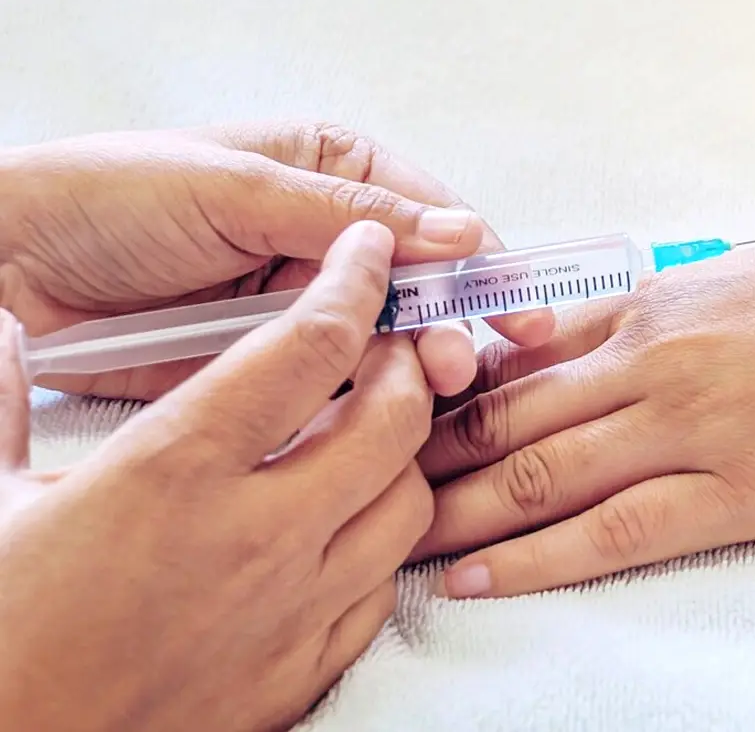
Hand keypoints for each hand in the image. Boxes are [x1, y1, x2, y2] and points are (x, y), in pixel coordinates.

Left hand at [0, 121, 552, 398]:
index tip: (514, 306)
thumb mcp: (236, 189)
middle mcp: (328, 235)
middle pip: (422, 283)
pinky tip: (392, 417)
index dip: (480, 261)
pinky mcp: (270, 358)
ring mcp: (300, 299)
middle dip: (451, 321)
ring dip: (416, 363)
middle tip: (462, 363)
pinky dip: (367, 399)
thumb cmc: (111, 197)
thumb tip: (462, 232)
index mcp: (331, 169)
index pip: (432, 215)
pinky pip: (337, 379)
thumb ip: (349, 216)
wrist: (10, 261)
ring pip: (388, 336)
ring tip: (432, 388)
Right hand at [0, 223, 435, 731]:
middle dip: (406, 364)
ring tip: (367, 430)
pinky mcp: (297, 675)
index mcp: (174, 471)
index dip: (354, 282)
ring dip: (403, 454)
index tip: (368, 250)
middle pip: (394, 420)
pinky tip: (343, 524)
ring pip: (409, 504)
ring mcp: (289, 613)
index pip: (308, 346)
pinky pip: (382, 590)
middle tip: (384, 342)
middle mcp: (255, 536)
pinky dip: (381, 542)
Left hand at [412, 237, 754, 597]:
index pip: (518, 351)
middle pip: (506, 413)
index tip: (386, 416)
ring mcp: (697, 426)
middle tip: (351, 484)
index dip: (440, 389)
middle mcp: (658, 360)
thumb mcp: (748, 279)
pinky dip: (537, 557)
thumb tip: (583, 333)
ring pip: (539, 472)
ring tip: (383, 540)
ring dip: (453, 510)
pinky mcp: (746, 490)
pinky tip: (479, 580)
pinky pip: (617, 530)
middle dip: (420, 453)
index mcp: (659, 302)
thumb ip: (657, 309)